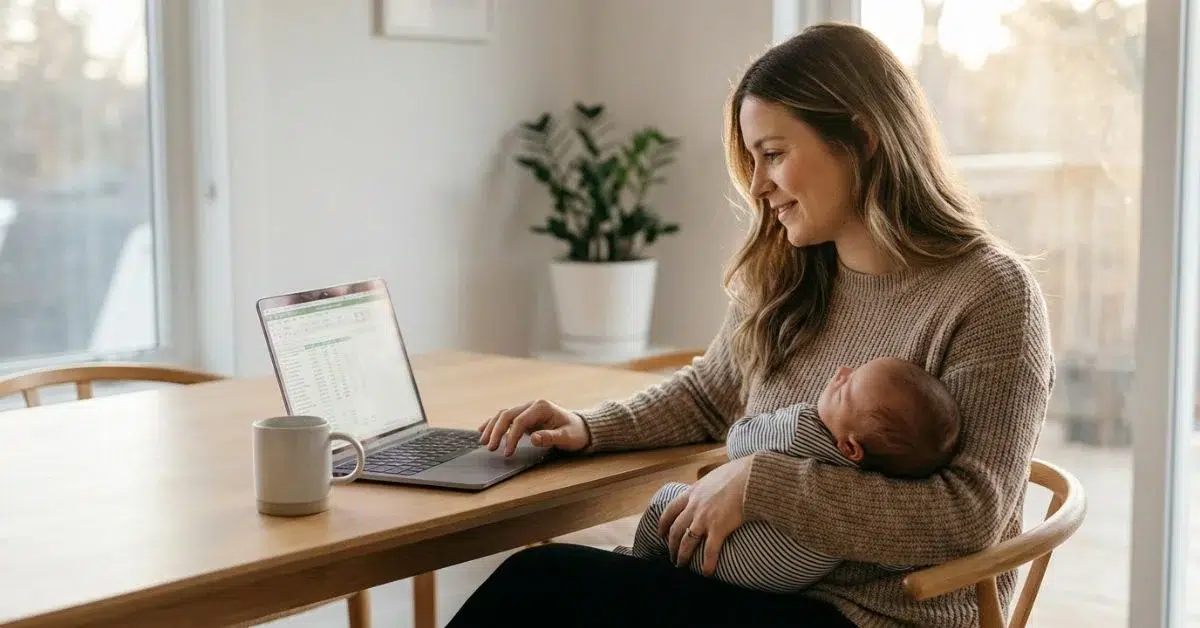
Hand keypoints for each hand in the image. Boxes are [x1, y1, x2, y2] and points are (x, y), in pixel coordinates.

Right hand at [477, 399, 589, 455]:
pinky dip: (493, 424)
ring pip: (503, 415)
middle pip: (507, 415)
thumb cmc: (575, 432)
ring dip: (492, 427)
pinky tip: (482, 430)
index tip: (507, 452)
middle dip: (497, 431)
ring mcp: (527, 409)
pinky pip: (505, 418)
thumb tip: (534, 439)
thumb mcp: (567, 437)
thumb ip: (550, 437)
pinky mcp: (524, 416)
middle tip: (490, 448)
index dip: (511, 436)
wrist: (580, 427)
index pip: (519, 421)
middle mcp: (532, 405)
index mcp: (541, 407)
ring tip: (484, 442)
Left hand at [657, 456, 752, 575]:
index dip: (663, 524)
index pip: (670, 510)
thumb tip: (712, 488)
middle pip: (675, 529)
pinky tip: (706, 572)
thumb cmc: (738, 473)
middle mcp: (694, 506)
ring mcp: (704, 518)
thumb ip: (708, 486)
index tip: (660, 534)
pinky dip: (707, 563)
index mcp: (693, 492)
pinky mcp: (719, 527)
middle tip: (671, 555)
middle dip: (671, 545)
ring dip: (682, 555)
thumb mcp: (715, 476)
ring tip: (681, 565)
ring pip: (686, 542)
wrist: (750, 476)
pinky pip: (710, 550)